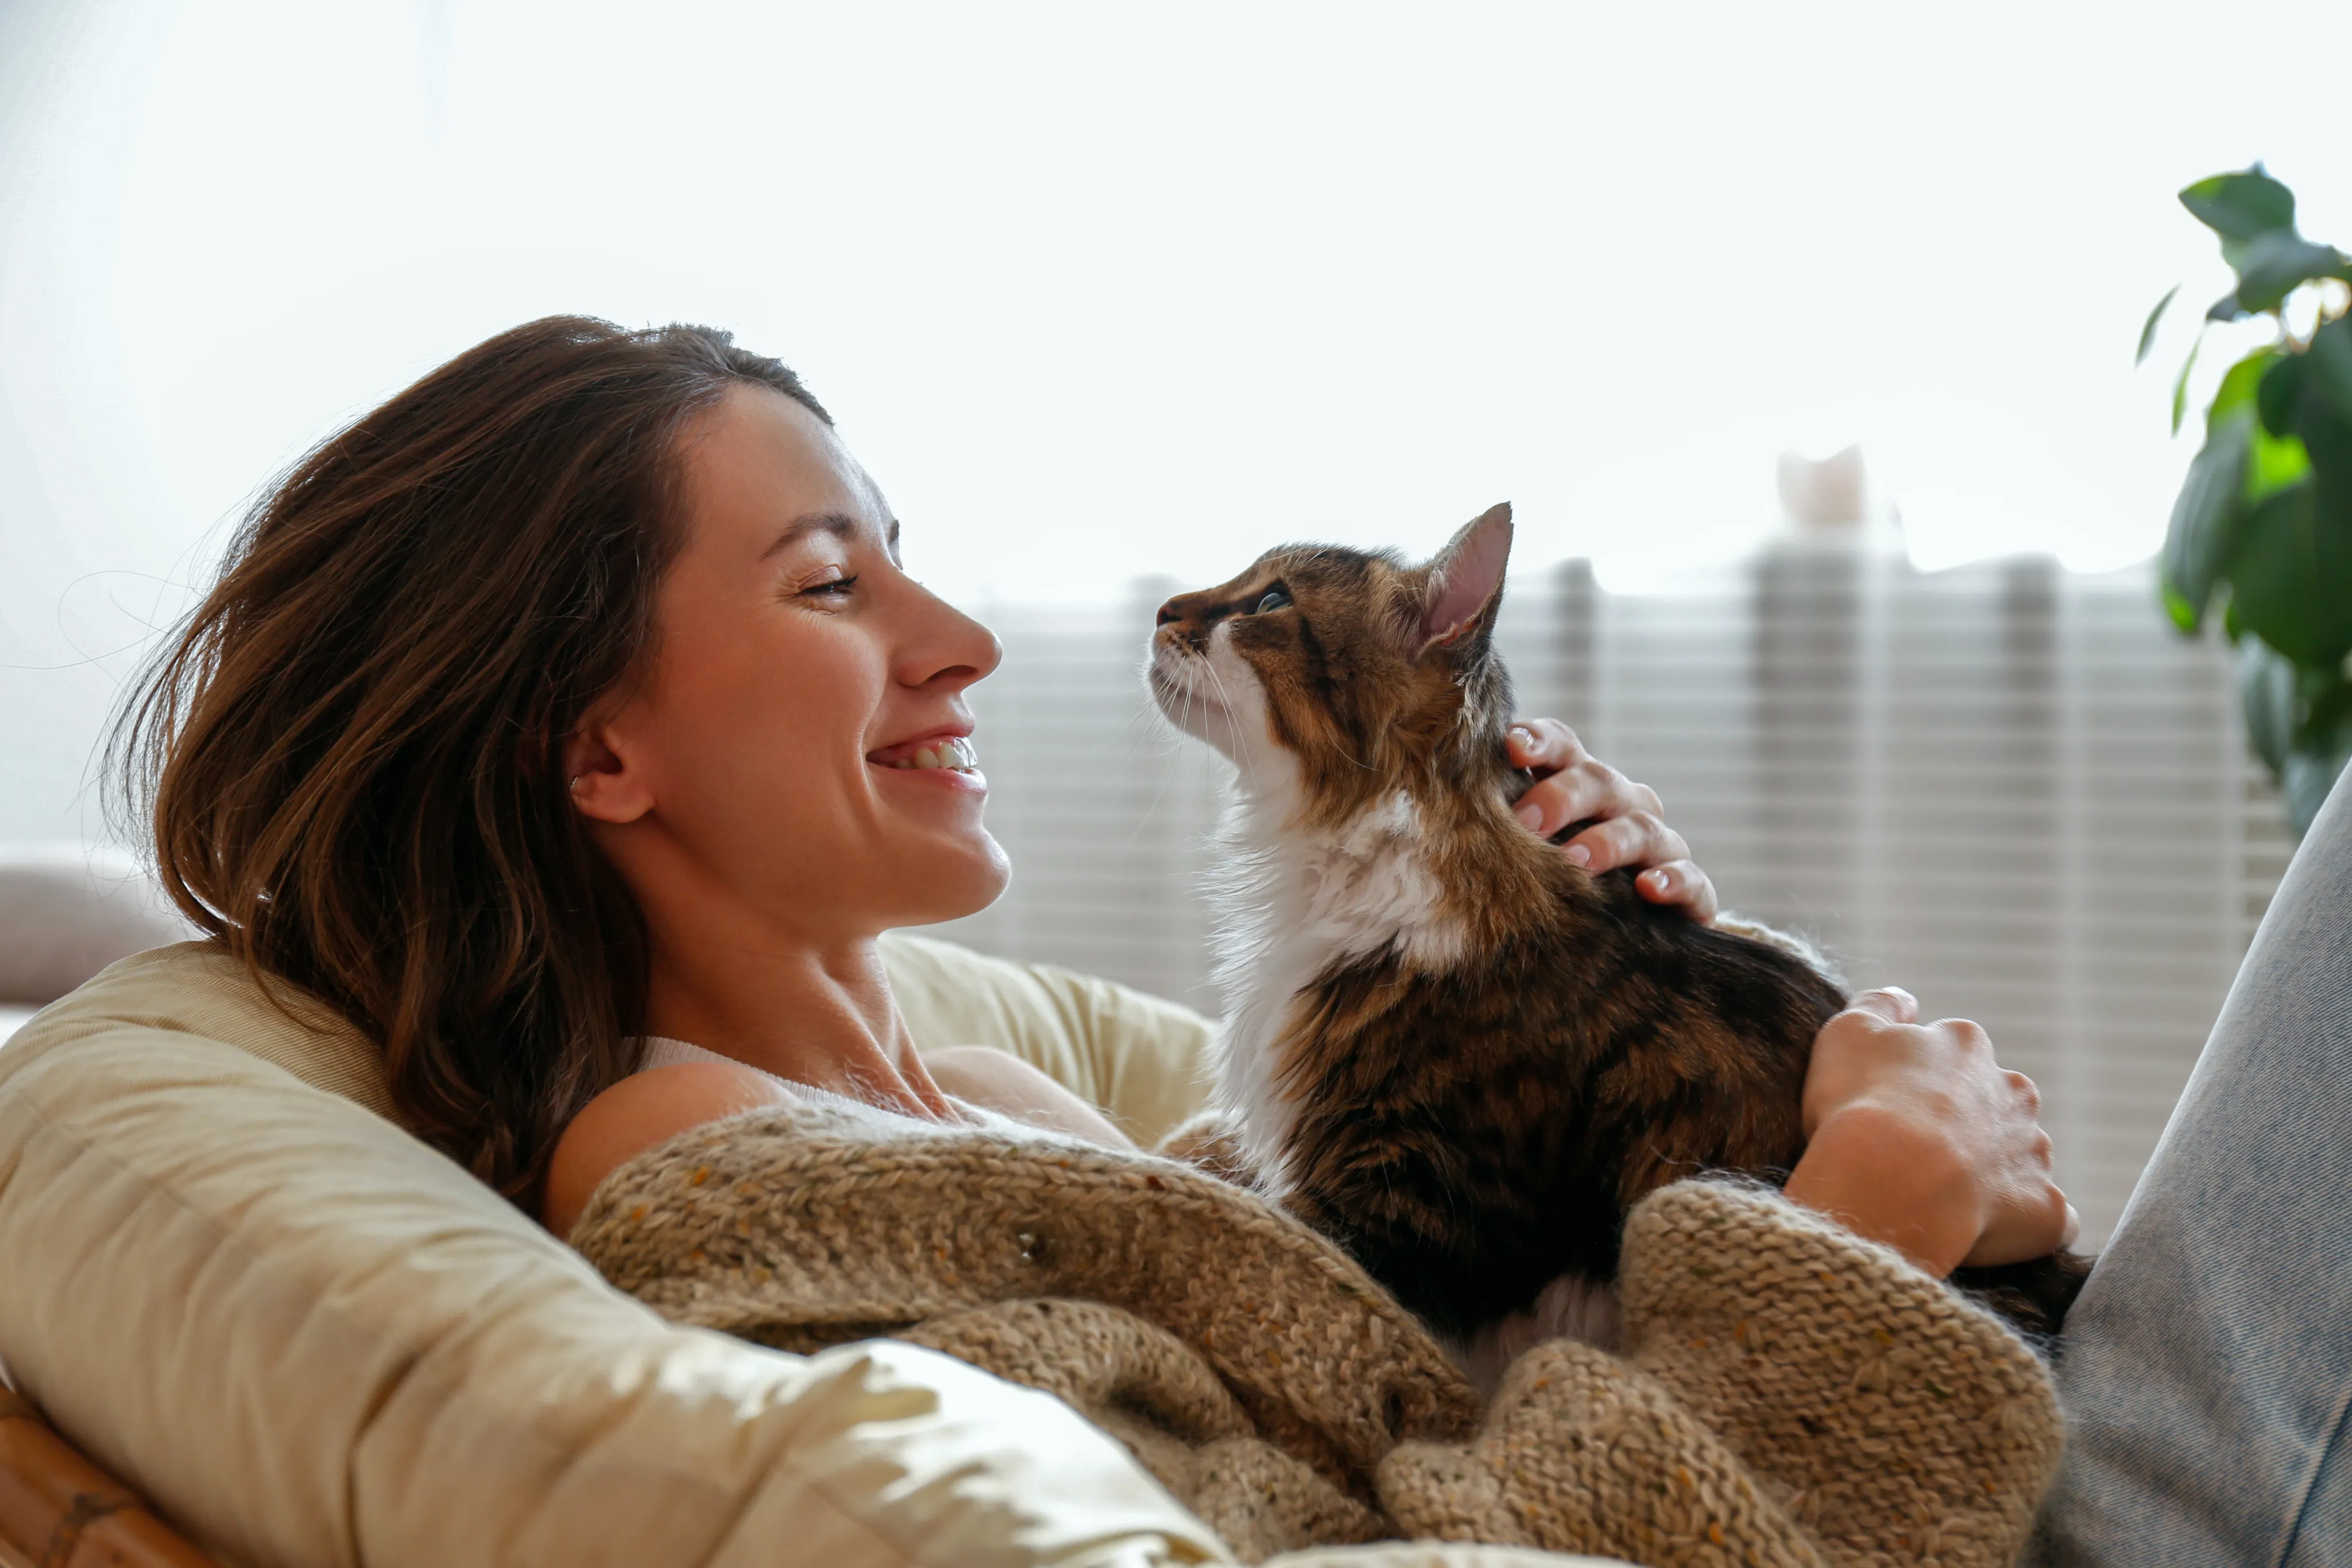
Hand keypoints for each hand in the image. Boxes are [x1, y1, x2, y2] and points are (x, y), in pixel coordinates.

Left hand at [1505, 719, 1715, 920]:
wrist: (1625, 940)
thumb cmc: (1553, 883)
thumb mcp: (1524, 851)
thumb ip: (1494, 827)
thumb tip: (1427, 816)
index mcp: (1577, 785)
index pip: (1560, 746)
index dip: (1538, 741)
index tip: (1511, 745)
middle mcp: (1621, 805)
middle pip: (1598, 781)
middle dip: (1562, 796)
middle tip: (1526, 823)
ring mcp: (1659, 846)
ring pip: (1642, 827)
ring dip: (1608, 841)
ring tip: (1576, 862)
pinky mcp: (1689, 892)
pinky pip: (1690, 880)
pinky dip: (1673, 881)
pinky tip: (1646, 890)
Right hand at [1785, 988, 2078, 1276]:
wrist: (1890, 1180)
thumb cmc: (1862, 1102)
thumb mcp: (1848, 1031)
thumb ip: (1879, 1006)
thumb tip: (1907, 1000)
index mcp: (1966, 1046)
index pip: (1950, 1054)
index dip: (1916, 1083)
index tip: (1887, 1108)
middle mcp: (2013, 1091)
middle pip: (1994, 1103)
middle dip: (1966, 1124)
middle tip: (1915, 1154)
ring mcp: (2035, 1152)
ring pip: (2020, 1157)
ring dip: (1992, 1173)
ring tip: (1942, 1198)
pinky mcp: (2046, 1210)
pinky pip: (2048, 1218)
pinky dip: (2026, 1223)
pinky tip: (1991, 1233)